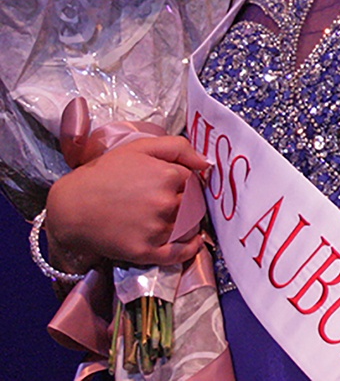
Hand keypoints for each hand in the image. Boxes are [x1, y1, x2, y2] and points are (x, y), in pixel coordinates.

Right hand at [44, 136, 210, 269]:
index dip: (186, 181)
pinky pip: (179, 254)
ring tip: (177, 218)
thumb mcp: (140, 147)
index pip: (194, 180)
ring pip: (189, 226)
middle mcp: (166, 204)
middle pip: (194, 203)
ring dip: (189, 223)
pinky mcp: (145, 251)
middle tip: (171, 201)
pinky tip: (192, 242)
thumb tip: (206, 163)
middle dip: (188, 201)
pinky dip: (190, 249)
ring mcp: (156, 229)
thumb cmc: (104, 173)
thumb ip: (178, 147)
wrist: (71, 205)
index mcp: (168, 176)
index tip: (175, 184)